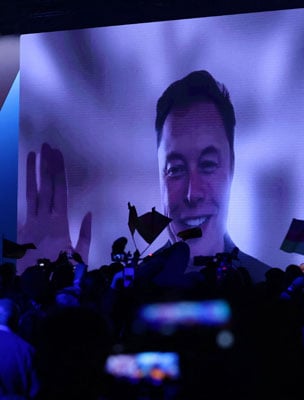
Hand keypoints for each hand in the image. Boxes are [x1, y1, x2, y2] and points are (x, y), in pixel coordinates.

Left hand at [18, 143, 91, 271]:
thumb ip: (85, 234)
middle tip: (48, 147)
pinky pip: (26, 205)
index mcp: (60, 224)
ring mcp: (31, 223)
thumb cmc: (63, 273)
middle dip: (47, 166)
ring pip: (33, 193)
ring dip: (34, 173)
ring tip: (34, 154)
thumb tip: (89, 213)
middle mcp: (44, 219)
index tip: (58, 156)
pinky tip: (29, 180)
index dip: (58, 172)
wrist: (37, 289)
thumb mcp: (80, 256)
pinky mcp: (23, 229)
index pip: (59, 192)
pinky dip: (28, 190)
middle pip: (46, 188)